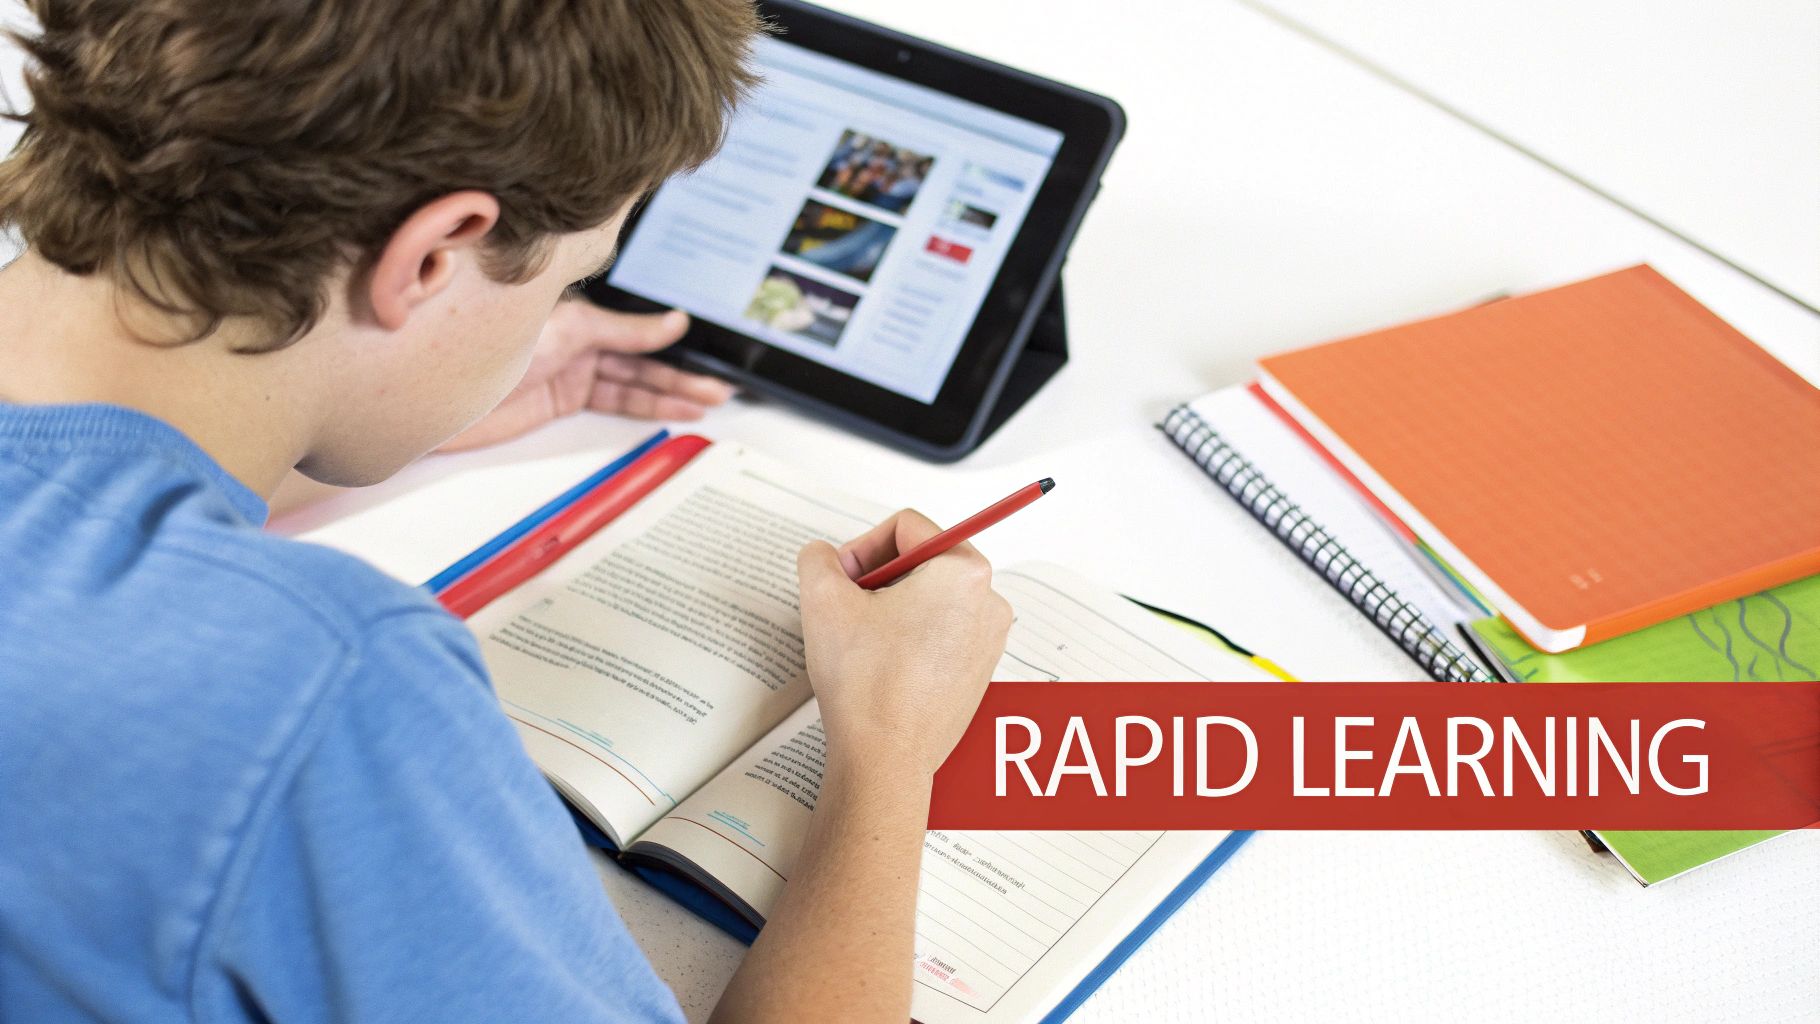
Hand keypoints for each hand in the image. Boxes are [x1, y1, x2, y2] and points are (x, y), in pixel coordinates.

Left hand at [438, 301, 733, 451]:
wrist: (427, 388)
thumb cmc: (483, 343)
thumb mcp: (566, 330)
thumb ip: (623, 331)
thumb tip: (674, 322)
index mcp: (572, 315)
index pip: (630, 331)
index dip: (663, 341)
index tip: (696, 343)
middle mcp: (572, 342)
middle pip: (636, 363)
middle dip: (677, 377)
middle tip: (716, 391)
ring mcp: (565, 373)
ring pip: (628, 386)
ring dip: (668, 396)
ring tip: (705, 405)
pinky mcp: (556, 403)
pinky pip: (609, 403)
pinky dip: (641, 408)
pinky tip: (668, 411)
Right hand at [797, 510, 1012, 778]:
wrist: (885, 758)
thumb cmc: (865, 684)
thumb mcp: (823, 600)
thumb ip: (818, 559)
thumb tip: (823, 556)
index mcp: (963, 571)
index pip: (906, 527)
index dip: (861, 546)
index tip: (840, 580)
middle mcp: (989, 600)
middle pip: (924, 559)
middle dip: (879, 576)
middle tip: (848, 607)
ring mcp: (989, 638)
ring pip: (931, 596)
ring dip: (894, 605)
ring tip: (864, 639)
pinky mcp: (979, 669)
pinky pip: (942, 630)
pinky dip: (911, 635)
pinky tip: (883, 663)